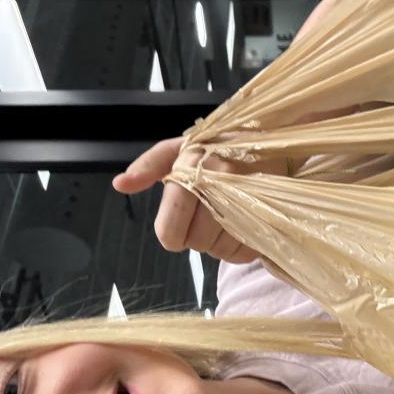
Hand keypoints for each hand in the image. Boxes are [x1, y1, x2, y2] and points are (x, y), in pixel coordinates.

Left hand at [112, 137, 262, 263]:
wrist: (272, 141)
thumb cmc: (219, 149)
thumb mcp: (180, 149)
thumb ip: (149, 166)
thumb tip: (121, 184)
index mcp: (192, 165)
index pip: (170, 230)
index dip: (171, 233)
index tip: (179, 221)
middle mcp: (221, 181)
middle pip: (196, 243)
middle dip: (196, 236)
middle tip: (205, 215)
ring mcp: (248, 199)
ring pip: (220, 250)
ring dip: (218, 242)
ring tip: (225, 216)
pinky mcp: (268, 215)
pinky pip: (244, 252)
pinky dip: (240, 246)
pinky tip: (241, 223)